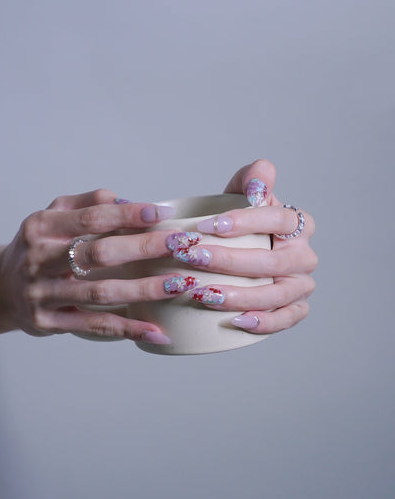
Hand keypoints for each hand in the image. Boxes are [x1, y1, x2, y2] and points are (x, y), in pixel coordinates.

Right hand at [0, 190, 198, 342]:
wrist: (1, 288)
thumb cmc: (38, 247)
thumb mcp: (52, 216)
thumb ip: (87, 203)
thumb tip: (128, 200)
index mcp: (41, 227)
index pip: (91, 218)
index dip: (128, 215)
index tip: (161, 212)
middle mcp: (38, 260)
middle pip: (99, 253)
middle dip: (144, 248)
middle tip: (181, 245)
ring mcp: (42, 294)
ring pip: (101, 292)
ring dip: (144, 289)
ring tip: (179, 284)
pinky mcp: (49, 322)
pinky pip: (95, 325)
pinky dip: (128, 328)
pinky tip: (156, 330)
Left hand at [167, 160, 316, 334]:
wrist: (244, 255)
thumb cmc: (240, 225)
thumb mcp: (242, 195)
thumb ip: (252, 178)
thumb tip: (261, 176)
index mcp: (297, 224)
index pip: (278, 219)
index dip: (245, 221)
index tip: (207, 225)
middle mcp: (304, 255)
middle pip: (275, 261)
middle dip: (231, 261)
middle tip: (194, 258)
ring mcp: (301, 284)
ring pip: (279, 294)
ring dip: (242, 296)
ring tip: (206, 294)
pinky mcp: (295, 309)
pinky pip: (286, 319)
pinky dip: (265, 322)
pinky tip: (238, 321)